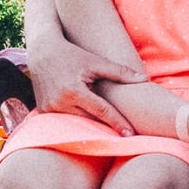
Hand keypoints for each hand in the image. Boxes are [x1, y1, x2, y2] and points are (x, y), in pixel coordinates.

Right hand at [23, 34, 146, 136]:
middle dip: (107, 128)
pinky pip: (65, 121)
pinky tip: (90, 126)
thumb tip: (145, 79)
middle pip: (90, 121)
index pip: (101, 111)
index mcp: (74, 91)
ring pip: (77, 124)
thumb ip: (121, 72)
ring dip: (92, 127)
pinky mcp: (43, 110)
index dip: (117, 122)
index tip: (130, 134)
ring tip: (110, 134)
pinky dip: (77, 123)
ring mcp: (49, 109)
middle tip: (126, 136)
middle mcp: (59, 103)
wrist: (43, 51)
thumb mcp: (97, 62)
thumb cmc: (73, 55)